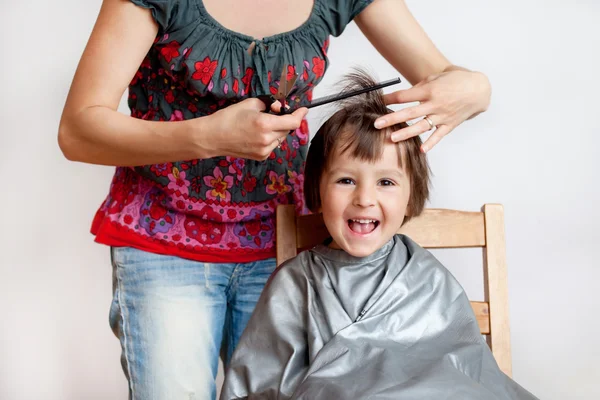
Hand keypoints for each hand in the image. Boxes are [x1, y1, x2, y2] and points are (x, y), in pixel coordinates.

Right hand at [201, 98, 307, 159]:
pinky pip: (273, 145)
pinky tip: (257, 135)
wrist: (212, 137)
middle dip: (284, 121)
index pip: (292, 122)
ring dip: (278, 130)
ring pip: (281, 138)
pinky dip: (271, 138)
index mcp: (265, 124)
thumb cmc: (228, 118)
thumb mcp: (250, 104)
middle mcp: (267, 139)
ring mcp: (264, 150)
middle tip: (274, 114)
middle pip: (287, 130)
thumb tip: (279, 107)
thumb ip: (268, 105)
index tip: (303, 109)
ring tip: (262, 125)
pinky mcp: (261, 157)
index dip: (300, 115)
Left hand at [374, 70, 490, 151]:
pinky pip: (439, 135)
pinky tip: (421, 150)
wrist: (478, 88)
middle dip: (392, 118)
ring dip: (406, 132)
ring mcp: (442, 116)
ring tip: (392, 138)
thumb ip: (420, 87)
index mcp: (429, 90)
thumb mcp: (436, 78)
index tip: (377, 102)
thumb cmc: (455, 80)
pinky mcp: (450, 124)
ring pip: (421, 126)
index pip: (404, 96)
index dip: (389, 99)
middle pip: (409, 112)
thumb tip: (403, 96)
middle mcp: (435, 104)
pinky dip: (431, 143)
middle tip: (377, 124)